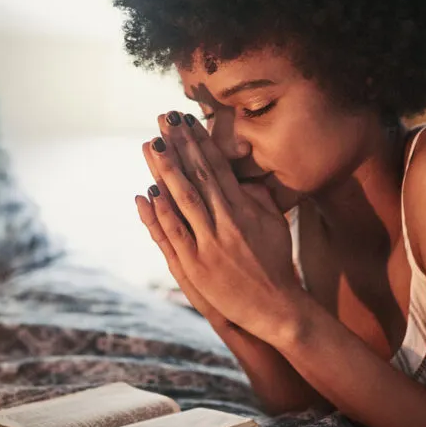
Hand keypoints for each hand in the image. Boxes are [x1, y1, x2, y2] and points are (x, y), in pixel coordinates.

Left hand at [142, 111, 304, 344]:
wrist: (277, 307)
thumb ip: (258, 197)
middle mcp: (228, 221)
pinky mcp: (198, 266)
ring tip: (152, 144)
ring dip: (167, 170)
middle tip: (164, 119)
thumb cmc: (276, 263)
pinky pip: (176, 234)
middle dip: (181, 145)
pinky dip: (161, 213)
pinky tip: (148, 192)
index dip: (200, 141)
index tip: (186, 119)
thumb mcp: (275, 223)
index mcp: (245, 208)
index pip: (218, 167)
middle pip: (199, 175)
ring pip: (185, 199)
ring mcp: (211, 244)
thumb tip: (242, 177)